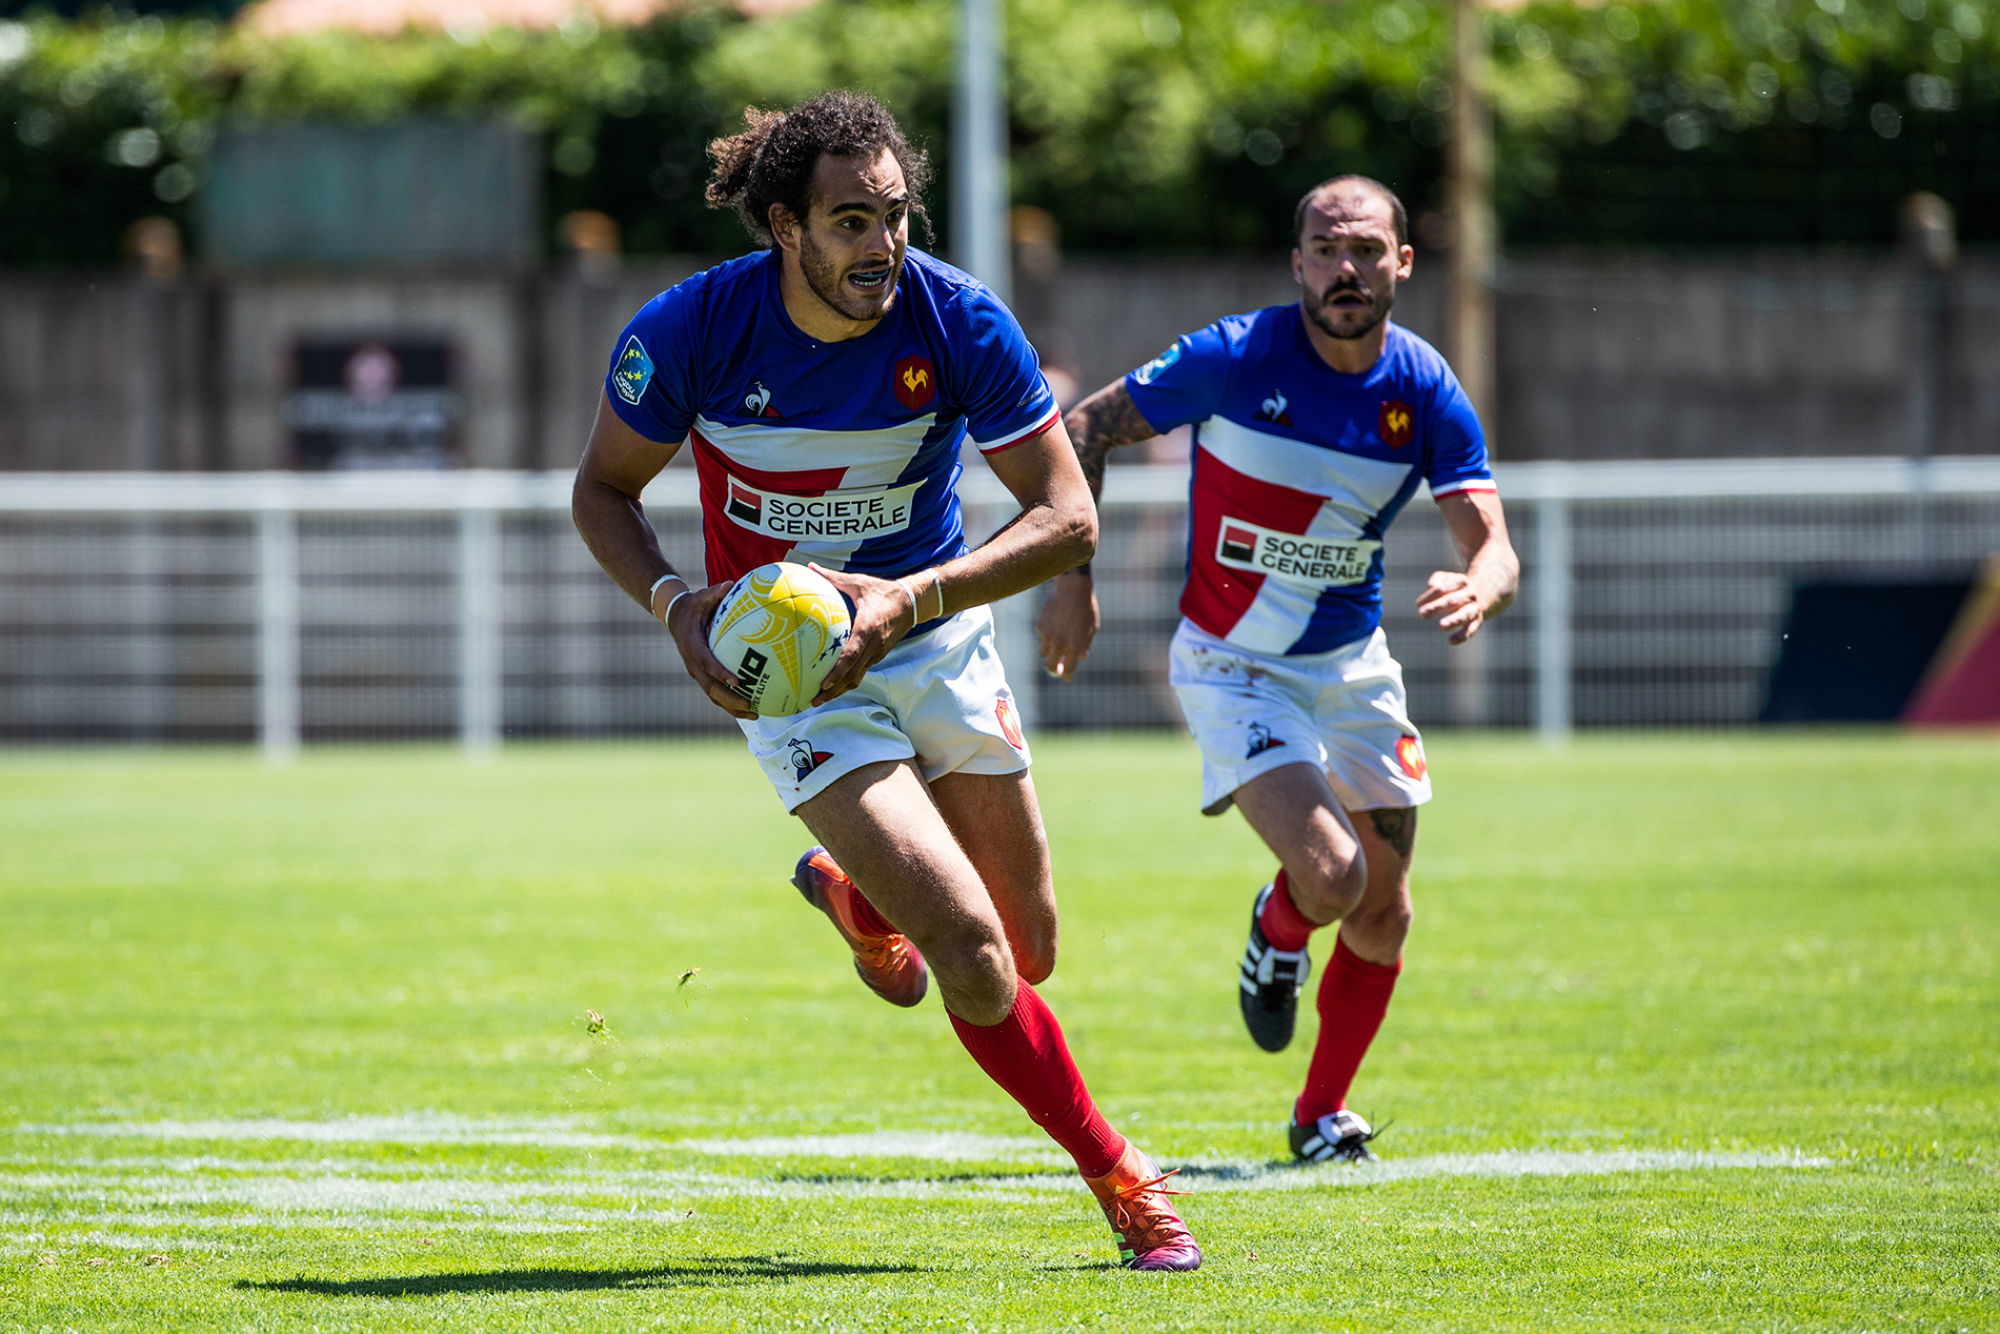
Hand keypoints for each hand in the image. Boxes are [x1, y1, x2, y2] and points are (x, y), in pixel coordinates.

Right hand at [664, 582, 758, 719]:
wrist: (675, 616)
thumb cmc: (694, 605)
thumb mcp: (701, 597)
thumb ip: (715, 593)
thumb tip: (730, 584)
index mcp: (693, 646)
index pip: (706, 663)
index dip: (720, 673)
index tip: (737, 681)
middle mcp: (693, 664)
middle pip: (710, 688)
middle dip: (731, 700)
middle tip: (752, 706)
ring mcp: (696, 673)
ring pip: (713, 696)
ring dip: (733, 708)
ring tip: (756, 714)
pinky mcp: (702, 676)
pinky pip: (716, 694)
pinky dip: (732, 703)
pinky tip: (751, 706)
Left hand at [804, 563, 915, 705]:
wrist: (912, 603)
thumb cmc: (882, 591)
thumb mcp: (859, 583)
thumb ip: (833, 577)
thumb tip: (811, 567)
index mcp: (867, 629)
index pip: (852, 655)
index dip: (838, 671)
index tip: (824, 683)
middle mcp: (873, 645)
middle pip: (852, 675)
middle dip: (833, 691)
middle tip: (813, 700)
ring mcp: (877, 653)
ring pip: (856, 678)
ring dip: (839, 691)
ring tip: (819, 699)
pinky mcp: (878, 655)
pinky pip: (861, 672)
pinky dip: (846, 681)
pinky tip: (832, 685)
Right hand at [1035, 570, 1099, 680]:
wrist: (1074, 590)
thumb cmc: (1087, 609)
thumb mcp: (1091, 628)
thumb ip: (1085, 644)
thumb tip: (1080, 657)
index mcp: (1074, 647)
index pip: (1067, 671)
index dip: (1066, 676)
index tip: (1066, 677)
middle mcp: (1060, 643)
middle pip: (1050, 666)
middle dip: (1053, 670)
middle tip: (1055, 669)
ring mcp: (1048, 634)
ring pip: (1043, 652)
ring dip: (1049, 651)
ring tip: (1056, 641)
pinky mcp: (1040, 625)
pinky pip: (1041, 635)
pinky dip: (1046, 634)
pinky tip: (1053, 623)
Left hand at [1416, 570, 1487, 644]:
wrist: (1479, 595)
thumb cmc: (1453, 587)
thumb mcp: (1445, 578)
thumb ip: (1437, 579)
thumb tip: (1432, 587)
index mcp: (1461, 581)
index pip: (1442, 589)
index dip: (1429, 596)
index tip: (1418, 604)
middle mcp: (1470, 594)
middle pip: (1452, 600)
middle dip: (1437, 607)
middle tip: (1422, 614)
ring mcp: (1474, 608)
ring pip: (1465, 614)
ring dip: (1453, 620)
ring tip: (1442, 626)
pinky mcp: (1476, 621)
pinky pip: (1471, 629)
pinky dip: (1462, 636)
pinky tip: (1451, 641)